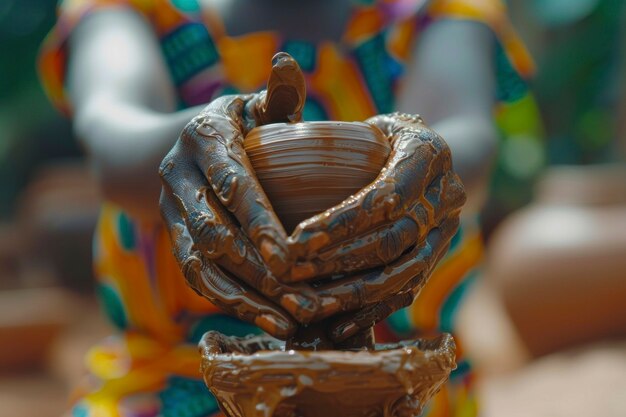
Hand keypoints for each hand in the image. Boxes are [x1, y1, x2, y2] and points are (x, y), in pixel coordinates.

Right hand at [159, 53, 317, 338]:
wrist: (165, 145)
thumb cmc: (233, 124)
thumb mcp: (251, 105)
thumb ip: (275, 94)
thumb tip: (287, 65)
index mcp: (202, 137)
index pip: (232, 183)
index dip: (259, 221)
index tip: (291, 257)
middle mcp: (177, 175)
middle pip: (214, 233)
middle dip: (258, 270)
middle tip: (303, 299)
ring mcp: (168, 210)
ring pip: (201, 265)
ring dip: (245, 298)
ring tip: (289, 322)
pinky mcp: (170, 237)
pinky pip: (195, 277)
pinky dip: (229, 302)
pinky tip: (267, 320)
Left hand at [287, 113, 465, 340]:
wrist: (432, 164)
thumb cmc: (383, 137)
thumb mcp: (365, 117)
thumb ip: (331, 114)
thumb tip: (277, 62)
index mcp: (430, 152)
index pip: (387, 193)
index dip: (344, 220)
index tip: (297, 239)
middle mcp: (447, 196)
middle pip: (393, 239)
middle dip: (338, 261)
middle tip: (289, 273)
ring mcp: (447, 233)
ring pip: (400, 273)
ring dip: (350, 294)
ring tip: (304, 306)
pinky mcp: (435, 260)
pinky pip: (405, 292)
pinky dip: (369, 312)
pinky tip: (333, 328)